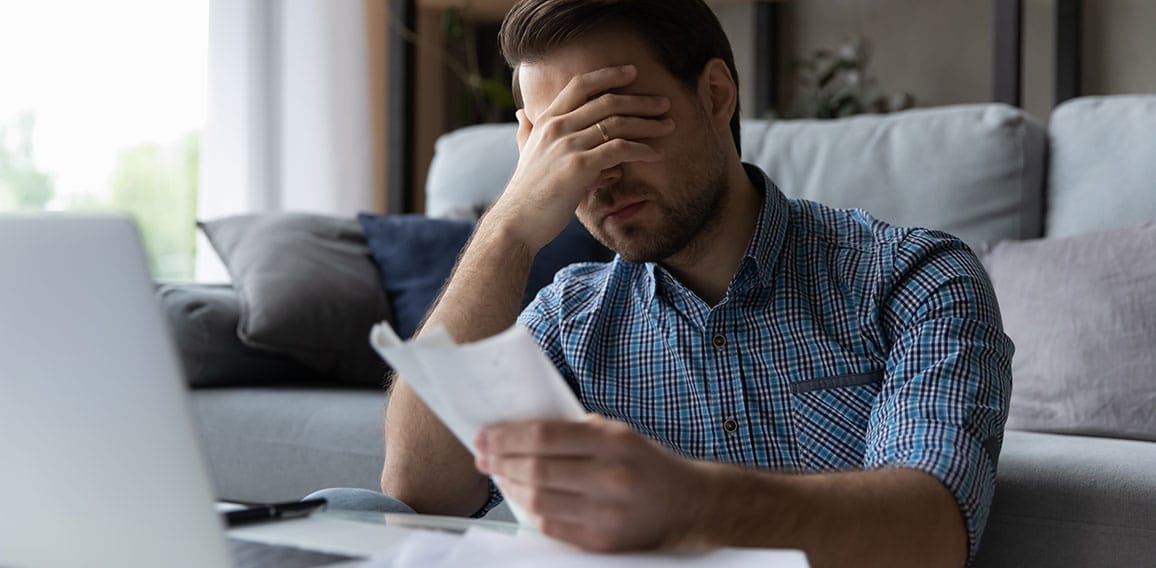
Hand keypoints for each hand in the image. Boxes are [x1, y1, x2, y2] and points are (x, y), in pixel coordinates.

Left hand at [475, 415, 708, 551]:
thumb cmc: (645, 463)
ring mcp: (606, 513)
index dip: (507, 436)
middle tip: (482, 456)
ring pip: (538, 500)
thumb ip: (575, 431)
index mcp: (613, 442)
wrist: (687, 504)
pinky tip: (523, 497)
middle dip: (500, 461)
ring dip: (510, 486)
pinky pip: (551, 526)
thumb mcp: (617, 433)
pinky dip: (531, 510)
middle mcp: (610, 477)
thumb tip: (520, 431)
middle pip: (536, 470)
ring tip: (500, 475)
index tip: (485, 435)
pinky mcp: (602, 541)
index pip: (545, 436)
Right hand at [486, 64, 675, 250]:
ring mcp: (567, 145)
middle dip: (640, 101)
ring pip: (617, 124)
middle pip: (606, 102)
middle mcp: (556, 127)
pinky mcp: (579, 167)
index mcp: (546, 120)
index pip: (580, 85)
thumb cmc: (526, 192)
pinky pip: (619, 149)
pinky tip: (655, 154)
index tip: (633, 72)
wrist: (517, 223)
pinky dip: (641, 150)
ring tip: (669, 126)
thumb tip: (521, 114)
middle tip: (664, 103)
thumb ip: (526, 131)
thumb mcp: (524, 154)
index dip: (608, 75)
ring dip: (648, 124)